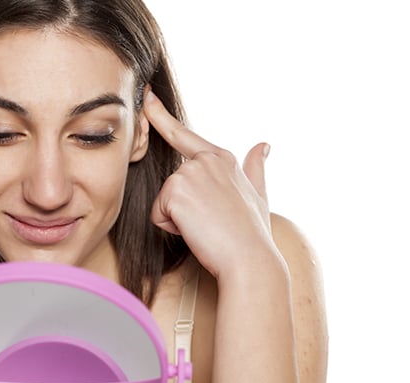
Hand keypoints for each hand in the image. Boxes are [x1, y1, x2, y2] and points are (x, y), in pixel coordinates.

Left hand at [143, 90, 277, 278]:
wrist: (249, 260)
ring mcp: (189, 173)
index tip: (146, 95)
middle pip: (170, 185)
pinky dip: (171, 228)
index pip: (182, 134)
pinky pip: (157, 214)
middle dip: (182, 207)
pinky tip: (195, 230)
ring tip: (205, 225)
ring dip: (177, 218)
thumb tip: (264, 145)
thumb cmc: (252, 234)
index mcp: (221, 158)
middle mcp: (204, 160)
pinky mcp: (175, 191)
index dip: (159, 115)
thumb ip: (255, 168)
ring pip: (164, 200)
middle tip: (210, 220)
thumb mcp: (258, 195)